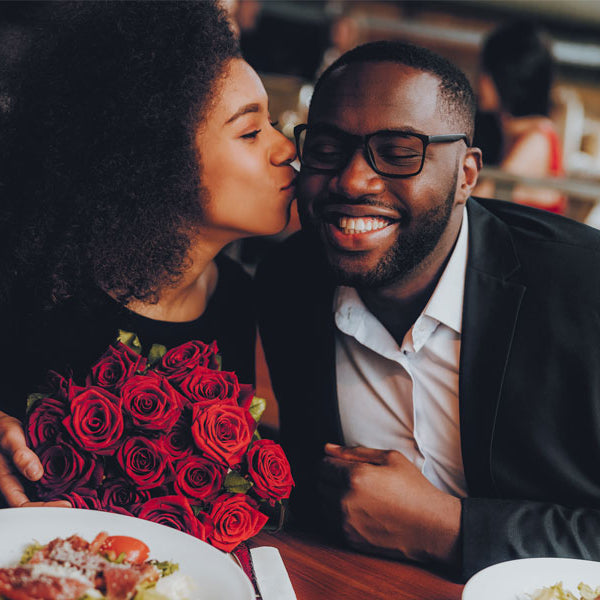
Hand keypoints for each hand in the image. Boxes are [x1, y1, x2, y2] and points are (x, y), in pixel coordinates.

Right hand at [0, 411, 68, 506]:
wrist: (3, 427)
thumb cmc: (4, 431)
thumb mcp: (11, 438)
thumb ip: (21, 455)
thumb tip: (36, 474)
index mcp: (7, 481)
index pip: (23, 504)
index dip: (43, 508)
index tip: (65, 504)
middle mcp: (18, 483)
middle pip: (35, 504)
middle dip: (55, 507)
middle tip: (77, 503)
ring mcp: (28, 478)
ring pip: (43, 495)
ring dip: (59, 497)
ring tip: (80, 496)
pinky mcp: (38, 470)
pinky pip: (48, 482)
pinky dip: (60, 485)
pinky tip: (74, 483)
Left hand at [320, 443, 460, 566]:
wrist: (430, 525)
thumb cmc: (413, 489)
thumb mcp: (389, 458)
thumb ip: (354, 451)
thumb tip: (328, 448)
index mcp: (354, 477)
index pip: (323, 465)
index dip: (332, 462)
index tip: (341, 465)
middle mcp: (345, 500)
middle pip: (320, 483)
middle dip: (331, 478)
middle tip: (351, 479)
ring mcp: (346, 522)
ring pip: (322, 503)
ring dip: (332, 496)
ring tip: (356, 495)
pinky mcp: (350, 539)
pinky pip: (331, 522)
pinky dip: (339, 515)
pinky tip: (359, 511)